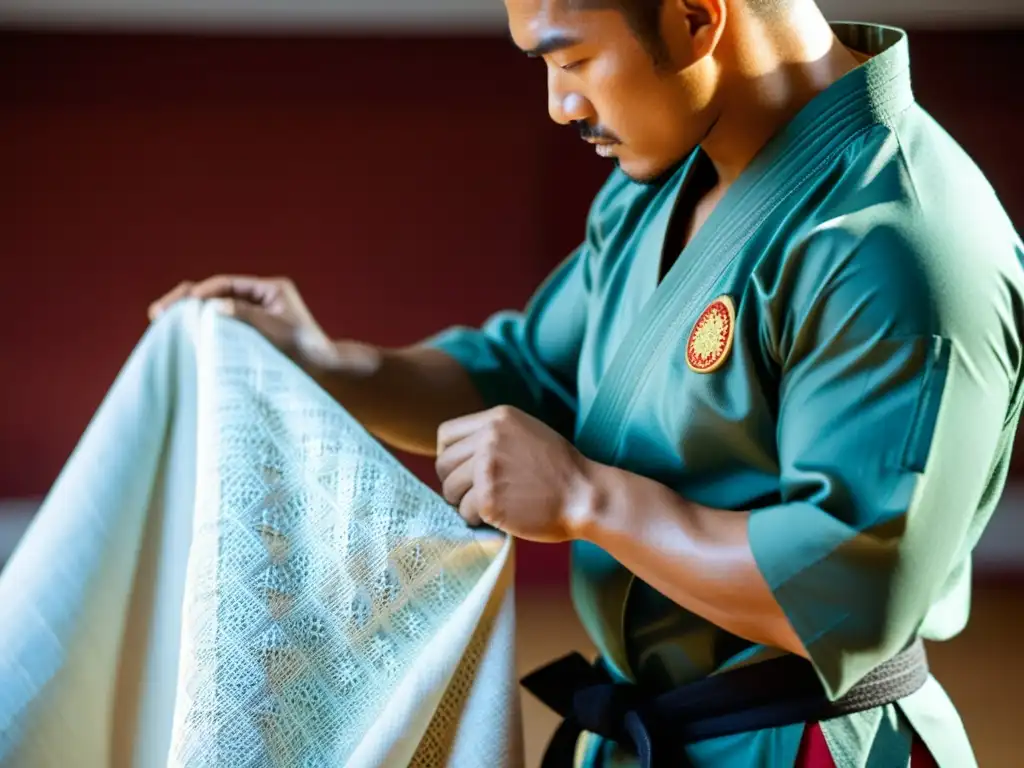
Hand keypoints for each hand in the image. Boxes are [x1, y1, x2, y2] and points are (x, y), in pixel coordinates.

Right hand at [148, 275, 339, 369]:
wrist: (324, 372)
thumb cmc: (305, 349)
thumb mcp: (275, 329)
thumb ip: (246, 315)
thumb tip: (213, 305)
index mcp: (270, 289)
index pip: (227, 284)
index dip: (203, 292)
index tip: (185, 303)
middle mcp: (261, 298)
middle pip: (216, 294)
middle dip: (187, 301)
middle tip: (158, 312)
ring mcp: (254, 316)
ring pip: (215, 310)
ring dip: (191, 316)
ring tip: (162, 322)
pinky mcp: (250, 334)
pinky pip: (221, 327)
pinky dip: (202, 329)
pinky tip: (183, 337)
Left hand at [435, 406, 592, 542]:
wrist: (586, 496)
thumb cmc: (560, 470)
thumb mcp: (528, 432)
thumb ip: (494, 435)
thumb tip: (456, 453)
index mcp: (498, 418)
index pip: (446, 435)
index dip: (450, 456)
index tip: (462, 471)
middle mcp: (489, 438)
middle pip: (443, 464)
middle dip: (454, 483)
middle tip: (474, 495)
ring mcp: (487, 468)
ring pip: (449, 489)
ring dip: (464, 503)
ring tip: (488, 506)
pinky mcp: (488, 499)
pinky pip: (464, 512)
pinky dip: (477, 519)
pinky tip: (499, 517)